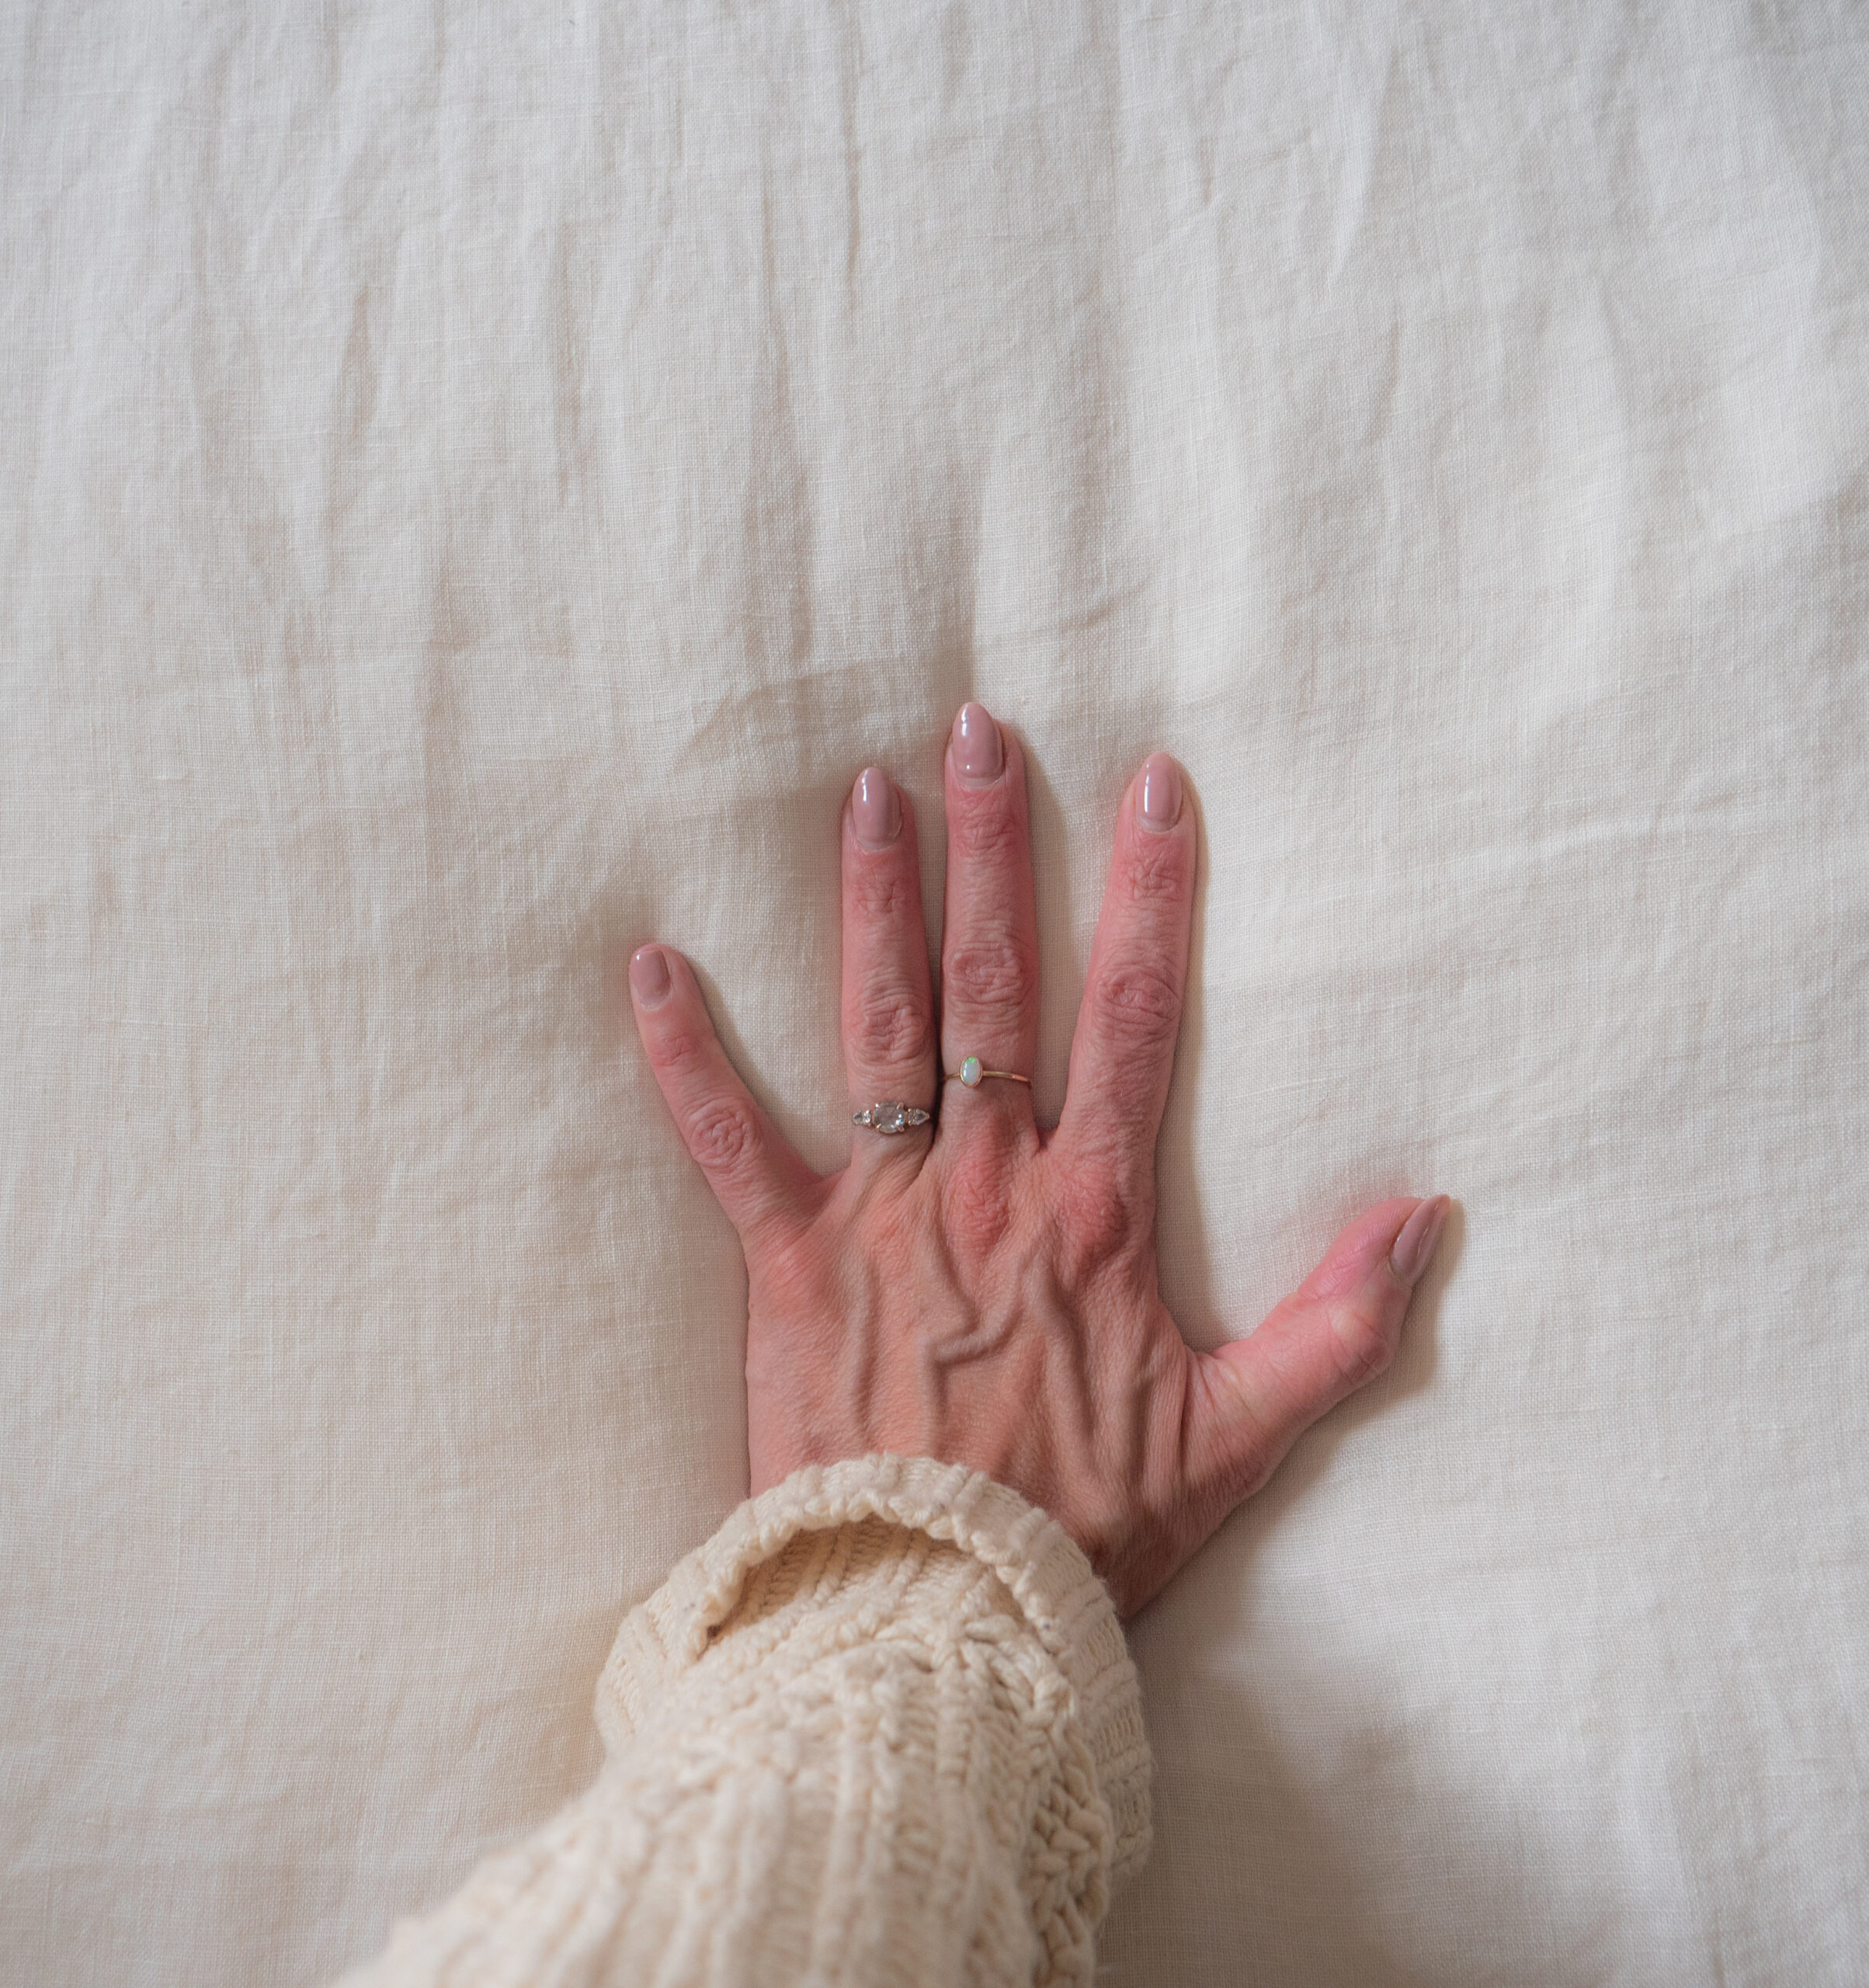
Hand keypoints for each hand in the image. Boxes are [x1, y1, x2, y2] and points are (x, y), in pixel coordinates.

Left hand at [628, 703, 1447, 1615]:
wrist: (943, 1612)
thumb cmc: (1088, 1529)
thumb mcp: (1242, 1438)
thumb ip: (1341, 1325)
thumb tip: (1430, 1217)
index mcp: (1095, 1212)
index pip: (1137, 1016)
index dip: (1149, 894)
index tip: (1150, 784)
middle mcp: (988, 1184)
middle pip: (993, 986)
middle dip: (989, 850)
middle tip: (972, 732)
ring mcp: (882, 1215)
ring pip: (878, 1029)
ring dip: (870, 905)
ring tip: (861, 795)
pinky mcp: (789, 1265)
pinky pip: (725, 1142)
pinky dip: (683, 1055)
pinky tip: (647, 962)